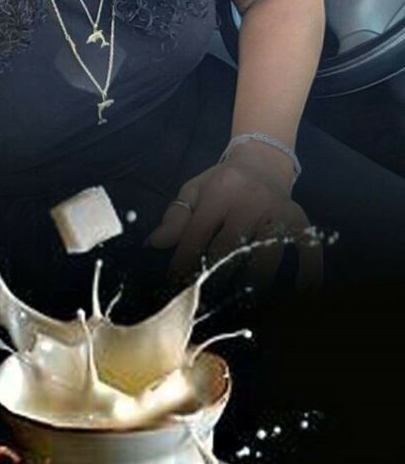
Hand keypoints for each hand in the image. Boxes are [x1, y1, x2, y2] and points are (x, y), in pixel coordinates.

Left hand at [146, 158, 321, 293]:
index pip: (197, 235)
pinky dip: (309, 269)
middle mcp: (249, 202)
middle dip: (216, 277)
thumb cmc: (223, 181)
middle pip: (231, 247)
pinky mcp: (298, 218)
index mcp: (219, 195)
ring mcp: (276, 211)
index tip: (174, 288)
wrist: (264, 158)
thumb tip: (154, 243)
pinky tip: (306, 291)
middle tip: (206, 304)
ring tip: (246, 304)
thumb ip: (176, 216)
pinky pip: (307, 246)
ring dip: (256, 281)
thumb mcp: (195, 190)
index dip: (183, 263)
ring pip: (266, 253)